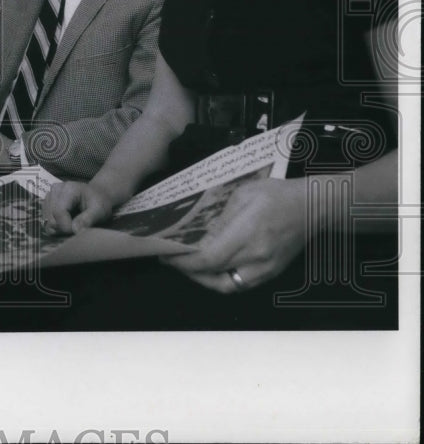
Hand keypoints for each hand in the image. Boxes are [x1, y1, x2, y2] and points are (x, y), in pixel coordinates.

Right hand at [43, 180, 116, 234]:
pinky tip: (67, 222)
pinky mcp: (47, 203)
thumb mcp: (99, 210)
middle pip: (51, 218)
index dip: (67, 227)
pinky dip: (56, 227)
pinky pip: (46, 222)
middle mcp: (55, 190)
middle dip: (64, 228)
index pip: (59, 212)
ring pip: (47, 221)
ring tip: (73, 223)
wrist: (97, 194)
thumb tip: (75, 231)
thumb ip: (87, 219)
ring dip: (59, 228)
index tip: (79, 231)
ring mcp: (49, 196)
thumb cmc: (99, 201)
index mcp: (68, 189)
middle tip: (78, 227)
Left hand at [159, 177, 311, 292]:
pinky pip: (241, 285)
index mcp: (248, 233)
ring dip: (203, 280)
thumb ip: (219, 214)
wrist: (314, 208)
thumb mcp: (242, 194)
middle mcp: (256, 257)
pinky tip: (210, 269)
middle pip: (214, 276)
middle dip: (188, 270)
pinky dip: (221, 280)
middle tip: (172, 260)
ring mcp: (265, 269)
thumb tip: (196, 230)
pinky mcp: (271, 273)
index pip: (209, 258)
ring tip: (188, 267)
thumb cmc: (277, 195)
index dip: (184, 261)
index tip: (167, 254)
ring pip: (226, 286)